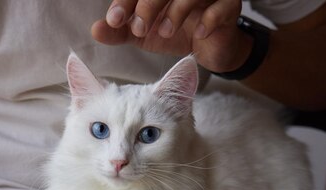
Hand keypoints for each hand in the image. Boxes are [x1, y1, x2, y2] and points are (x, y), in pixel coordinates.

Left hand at [91, 0, 251, 72]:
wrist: (207, 48)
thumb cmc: (174, 32)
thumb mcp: (143, 34)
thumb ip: (120, 31)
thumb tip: (95, 30)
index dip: (126, 1)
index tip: (114, 20)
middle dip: (148, 4)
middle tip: (139, 29)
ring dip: (177, 11)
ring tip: (165, 32)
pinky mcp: (229, 7)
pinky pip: (222, 7)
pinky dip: (208, 19)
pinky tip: (197, 34)